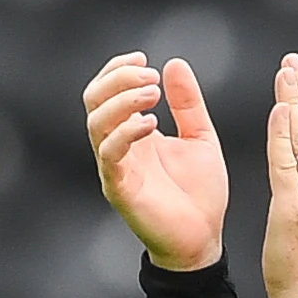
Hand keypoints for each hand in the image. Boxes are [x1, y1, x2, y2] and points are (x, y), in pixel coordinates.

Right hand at [87, 52, 228, 271]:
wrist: (204, 239)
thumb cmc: (200, 193)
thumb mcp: (200, 137)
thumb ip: (187, 104)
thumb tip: (174, 63)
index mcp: (134, 133)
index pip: (107, 91)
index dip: (117, 69)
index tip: (144, 58)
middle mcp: (119, 147)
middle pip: (94, 101)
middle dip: (116, 79)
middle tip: (148, 73)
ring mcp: (116, 167)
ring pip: (96, 123)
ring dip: (121, 100)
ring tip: (152, 92)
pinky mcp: (120, 188)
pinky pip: (110, 155)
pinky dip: (126, 132)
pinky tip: (151, 123)